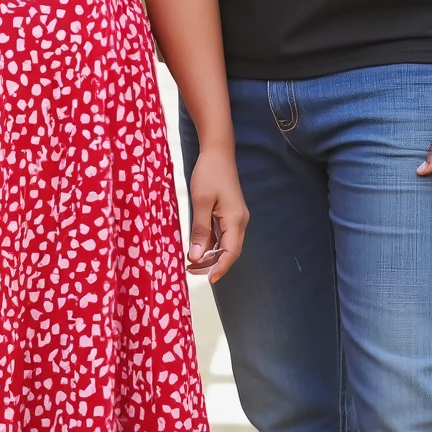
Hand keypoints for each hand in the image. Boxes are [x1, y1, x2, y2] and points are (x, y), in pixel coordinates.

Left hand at [187, 148, 248, 284]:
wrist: (217, 151)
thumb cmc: (209, 173)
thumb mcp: (201, 202)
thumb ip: (200, 230)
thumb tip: (196, 256)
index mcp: (235, 219)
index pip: (231, 251)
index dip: (220, 267)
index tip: (209, 280)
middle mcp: (239, 220)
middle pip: (230, 250)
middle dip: (214, 264)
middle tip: (193, 272)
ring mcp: (236, 216)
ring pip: (226, 242)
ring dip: (212, 254)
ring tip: (192, 263)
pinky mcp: (230, 212)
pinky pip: (222, 233)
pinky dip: (212, 243)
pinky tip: (198, 247)